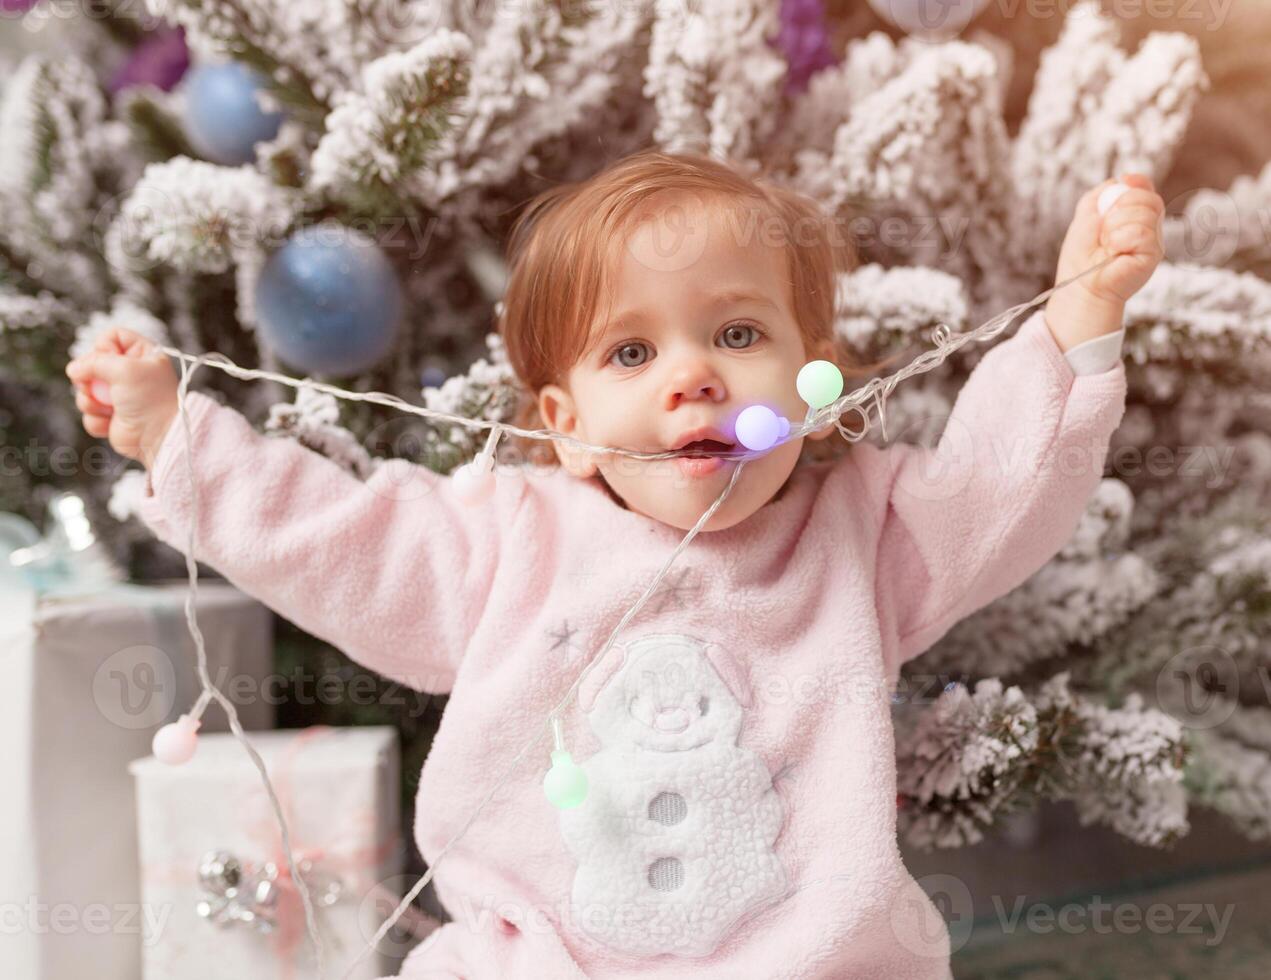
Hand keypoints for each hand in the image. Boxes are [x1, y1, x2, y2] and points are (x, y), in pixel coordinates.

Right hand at [65, 328, 178, 466]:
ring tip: (110, 408)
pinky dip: (96, 419)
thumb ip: (95, 362)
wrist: (158, 436)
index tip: (107, 358)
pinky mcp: (111, 415)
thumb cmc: (150, 400)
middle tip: (99, 387)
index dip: (103, 346)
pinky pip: (88, 412)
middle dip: (90, 378)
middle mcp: (130, 373)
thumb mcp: (125, 369)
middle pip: (91, 363)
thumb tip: (73, 369)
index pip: (111, 337)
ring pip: (85, 389)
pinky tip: (112, 422)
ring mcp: (119, 394)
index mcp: (142, 355)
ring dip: (91, 400)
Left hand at [1056, 172, 1165, 308]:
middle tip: (1103, 227)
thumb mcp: (1086, 217)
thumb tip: (1120, 179)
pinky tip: (1113, 251)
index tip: (1124, 181)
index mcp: (1133, 215)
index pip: (1145, 190)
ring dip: (1115, 225)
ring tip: (1106, 244)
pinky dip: (1120, 239)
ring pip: (1145, 213)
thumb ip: (1100, 196)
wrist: (1080, 284)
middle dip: (1120, 205)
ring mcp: (1153, 240)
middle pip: (1148, 198)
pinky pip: (1141, 232)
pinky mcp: (1154, 254)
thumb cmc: (1081, 256)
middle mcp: (1148, 226)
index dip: (1138, 182)